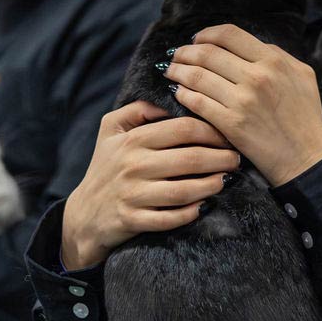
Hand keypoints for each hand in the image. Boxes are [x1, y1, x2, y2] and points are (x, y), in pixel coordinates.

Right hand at [60, 99, 239, 269]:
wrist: (84, 213)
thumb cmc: (106, 165)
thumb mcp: (111, 128)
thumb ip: (138, 108)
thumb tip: (170, 100)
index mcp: (133, 140)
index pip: (183, 129)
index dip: (212, 131)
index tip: (227, 136)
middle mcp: (133, 165)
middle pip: (190, 159)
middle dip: (220, 158)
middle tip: (237, 159)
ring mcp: (133, 195)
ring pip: (183, 191)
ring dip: (211, 186)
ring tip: (226, 180)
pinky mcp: (133, 220)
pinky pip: (168, 219)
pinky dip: (190, 213)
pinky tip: (204, 206)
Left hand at [164, 24, 321, 187]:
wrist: (306, 159)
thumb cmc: (305, 117)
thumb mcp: (302, 75)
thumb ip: (277, 55)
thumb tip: (247, 45)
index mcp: (273, 61)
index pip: (229, 35)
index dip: (206, 33)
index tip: (197, 39)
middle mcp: (256, 77)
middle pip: (208, 53)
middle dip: (185, 52)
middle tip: (176, 55)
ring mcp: (242, 101)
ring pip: (197, 76)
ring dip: (178, 71)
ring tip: (171, 71)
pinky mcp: (231, 124)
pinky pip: (197, 102)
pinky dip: (183, 94)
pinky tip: (179, 93)